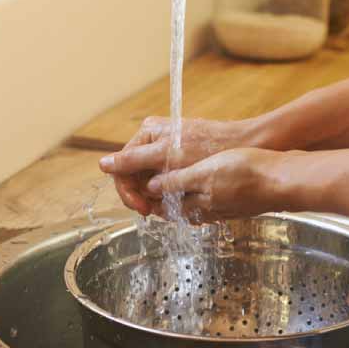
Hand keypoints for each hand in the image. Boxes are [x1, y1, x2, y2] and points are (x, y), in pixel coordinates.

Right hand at [99, 116, 263, 214]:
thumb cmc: (210, 147)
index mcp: (147, 134)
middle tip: (155, 213)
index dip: (128, 191)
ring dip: (158, 199)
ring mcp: (168, 152)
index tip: (142, 209)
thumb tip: (103, 165)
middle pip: (136, 177)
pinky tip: (183, 205)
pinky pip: (167, 183)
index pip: (123, 167)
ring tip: (173, 210)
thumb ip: (135, 161)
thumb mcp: (169, 156)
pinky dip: (172, 196)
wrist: (246, 145)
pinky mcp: (182, 163)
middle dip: (144, 197)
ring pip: (152, 183)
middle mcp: (154, 142)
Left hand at [145, 148, 299, 221]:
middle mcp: (206, 211)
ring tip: (166, 181)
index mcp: (196, 204)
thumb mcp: (205, 172)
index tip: (134, 181)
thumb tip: (151, 187)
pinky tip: (199, 183)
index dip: (145, 195)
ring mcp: (221, 208)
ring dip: (177, 195)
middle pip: (173, 207)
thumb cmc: (247, 173)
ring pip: (190, 204)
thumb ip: (177, 181)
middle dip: (157, 197)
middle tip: (145, 181)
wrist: (284, 180)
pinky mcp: (235, 203)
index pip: (160, 205)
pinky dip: (197, 193)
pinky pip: (209, 201)